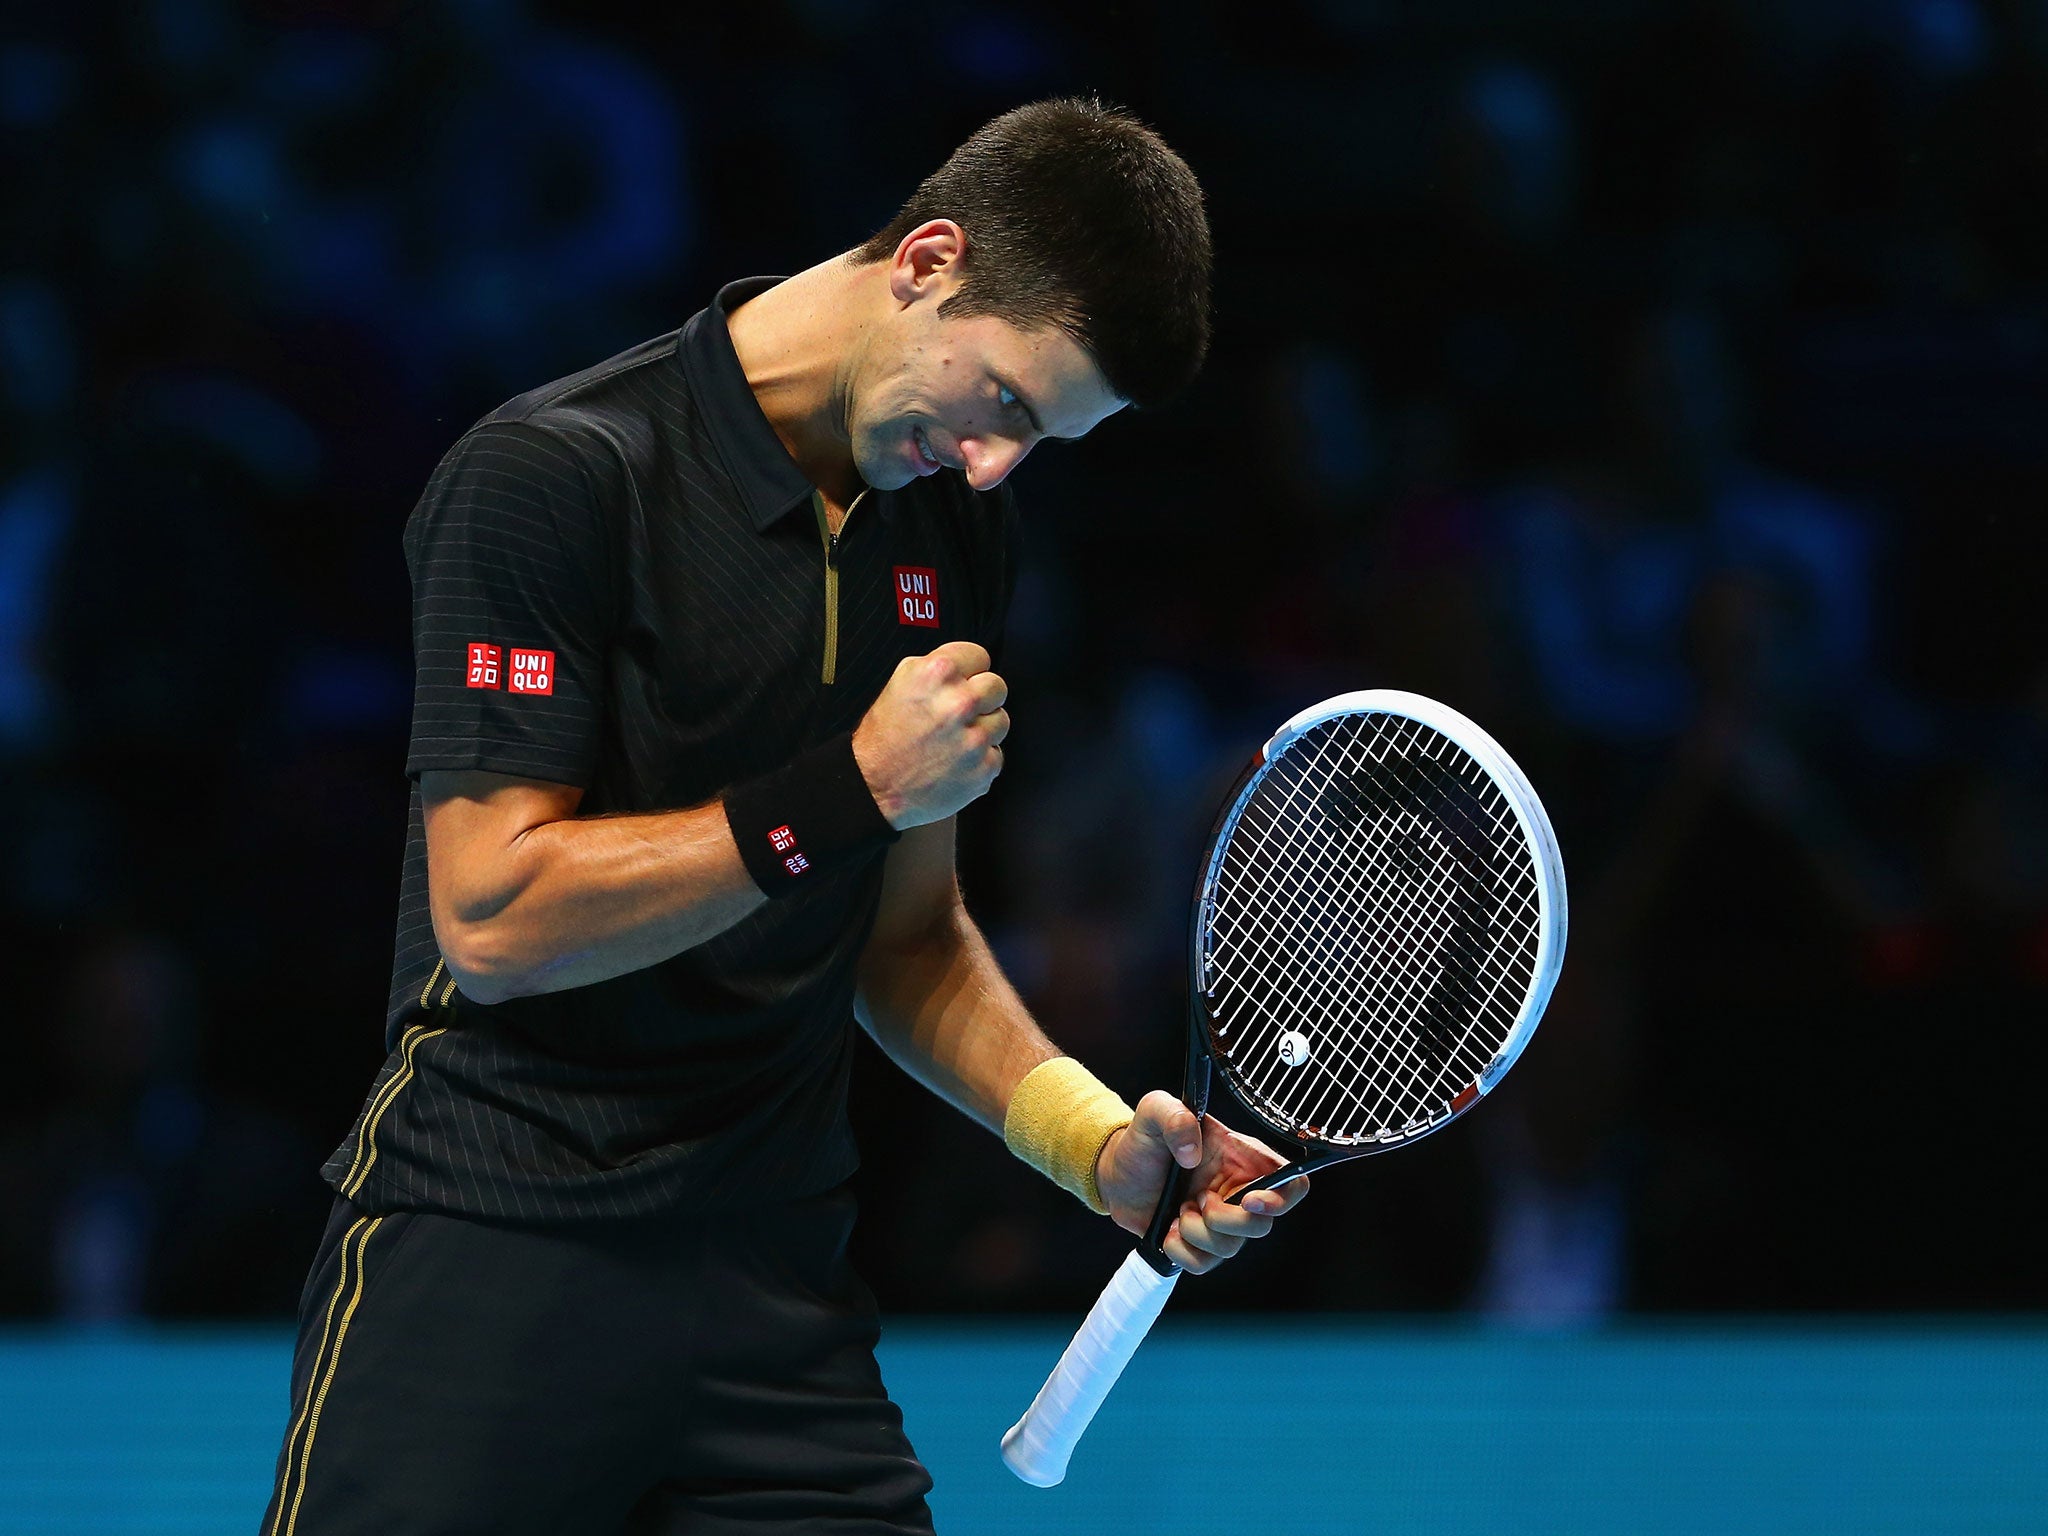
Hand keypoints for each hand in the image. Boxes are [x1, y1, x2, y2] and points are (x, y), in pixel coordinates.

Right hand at [852, 641, 1008, 828]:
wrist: (874, 786)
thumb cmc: (883, 738)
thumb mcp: (901, 682)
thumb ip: (938, 666)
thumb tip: (966, 666)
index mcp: (938, 673)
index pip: (980, 656)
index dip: (968, 671)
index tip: (961, 683)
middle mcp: (959, 702)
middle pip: (997, 686)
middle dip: (981, 698)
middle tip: (957, 714)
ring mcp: (975, 737)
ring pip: (1001, 721)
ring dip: (982, 730)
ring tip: (953, 740)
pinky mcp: (984, 767)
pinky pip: (996, 754)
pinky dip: (979, 760)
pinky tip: (955, 761)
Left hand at [1094, 1090, 1308, 1273]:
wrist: (1116, 1173)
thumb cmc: (1144, 1140)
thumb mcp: (1154, 1112)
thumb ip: (1175, 1117)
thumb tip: (1192, 1154)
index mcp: (1243, 1160)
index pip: (1293, 1183)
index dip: (1283, 1199)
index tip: (1250, 1200)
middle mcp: (1239, 1193)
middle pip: (1262, 1226)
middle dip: (1225, 1219)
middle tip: (1197, 1199)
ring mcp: (1221, 1223)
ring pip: (1231, 1248)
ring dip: (1196, 1232)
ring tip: (1178, 1209)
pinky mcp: (1200, 1246)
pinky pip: (1204, 1265)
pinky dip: (1182, 1251)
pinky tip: (1169, 1228)